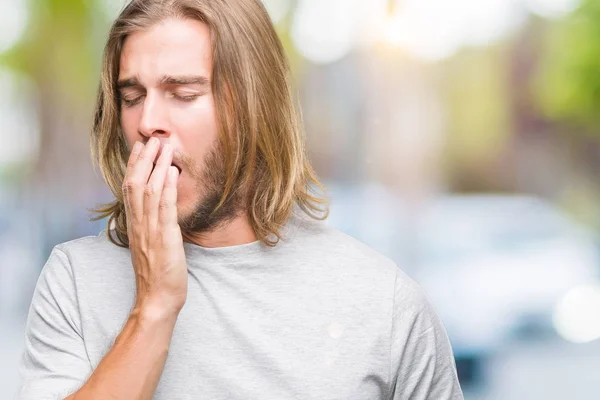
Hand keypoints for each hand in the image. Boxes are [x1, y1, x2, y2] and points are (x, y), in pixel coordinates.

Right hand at [122, 137, 187, 316]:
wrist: (157, 298)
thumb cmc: (156, 274)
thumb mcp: (149, 245)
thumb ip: (150, 225)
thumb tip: (156, 207)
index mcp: (135, 225)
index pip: (130, 188)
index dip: (134, 166)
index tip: (140, 146)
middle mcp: (139, 224)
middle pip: (136, 184)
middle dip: (144, 159)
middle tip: (152, 138)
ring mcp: (150, 230)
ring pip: (149, 191)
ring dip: (157, 166)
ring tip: (164, 146)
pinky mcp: (165, 238)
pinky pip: (164, 208)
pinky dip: (168, 188)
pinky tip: (173, 171)